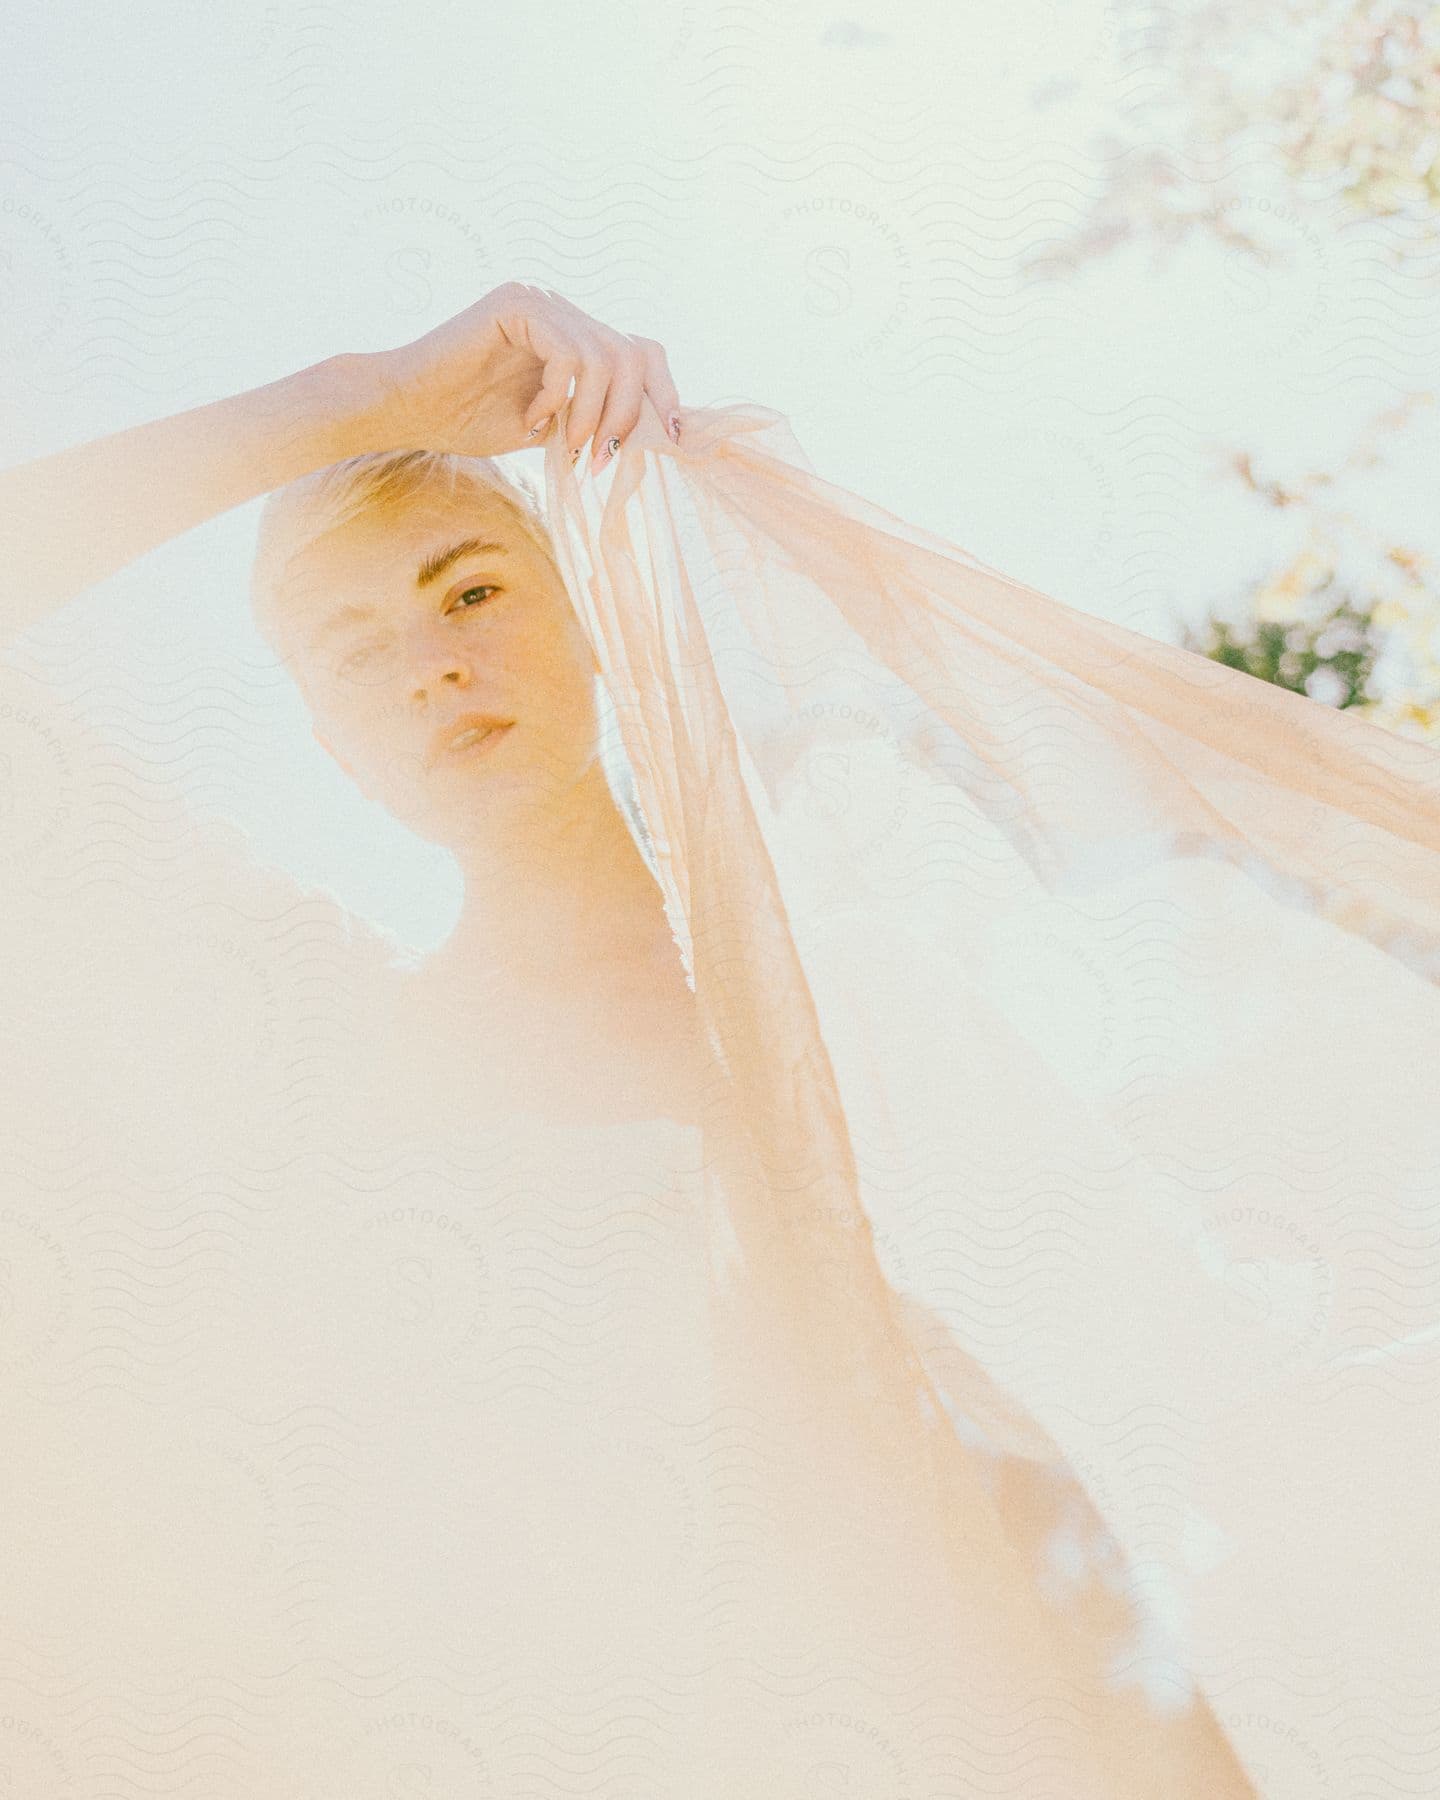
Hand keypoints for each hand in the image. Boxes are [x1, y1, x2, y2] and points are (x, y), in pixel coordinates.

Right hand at [353, 282, 683, 466]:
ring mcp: (540, 300)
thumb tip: (658, 435)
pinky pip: (566, 354)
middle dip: (626, 416)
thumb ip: (597, 420)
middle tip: (600, 459)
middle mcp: (563, 308)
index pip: (643, 352)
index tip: (673, 438)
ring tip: (561, 444)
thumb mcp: (553, 427)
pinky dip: (556, 397)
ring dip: (590, 415)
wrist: (408, 410)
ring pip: (604, 358)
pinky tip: (530, 419)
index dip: (665, 394)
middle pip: (633, 354)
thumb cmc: (470, 421)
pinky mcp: (516, 302)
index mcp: (575, 333)